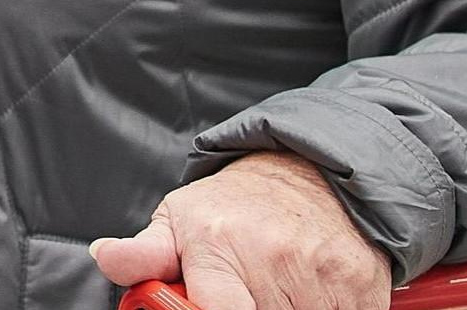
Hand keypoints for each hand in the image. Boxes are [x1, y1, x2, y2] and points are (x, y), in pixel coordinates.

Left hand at [93, 153, 389, 309]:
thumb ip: (143, 251)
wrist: (312, 171)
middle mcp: (272, 258)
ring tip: (275, 292)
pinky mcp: (362, 286)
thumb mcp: (180, 218)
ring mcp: (321, 274)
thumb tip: (104, 256)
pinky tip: (309, 295)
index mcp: (216, 245)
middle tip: (244, 293)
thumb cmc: (235, 205)